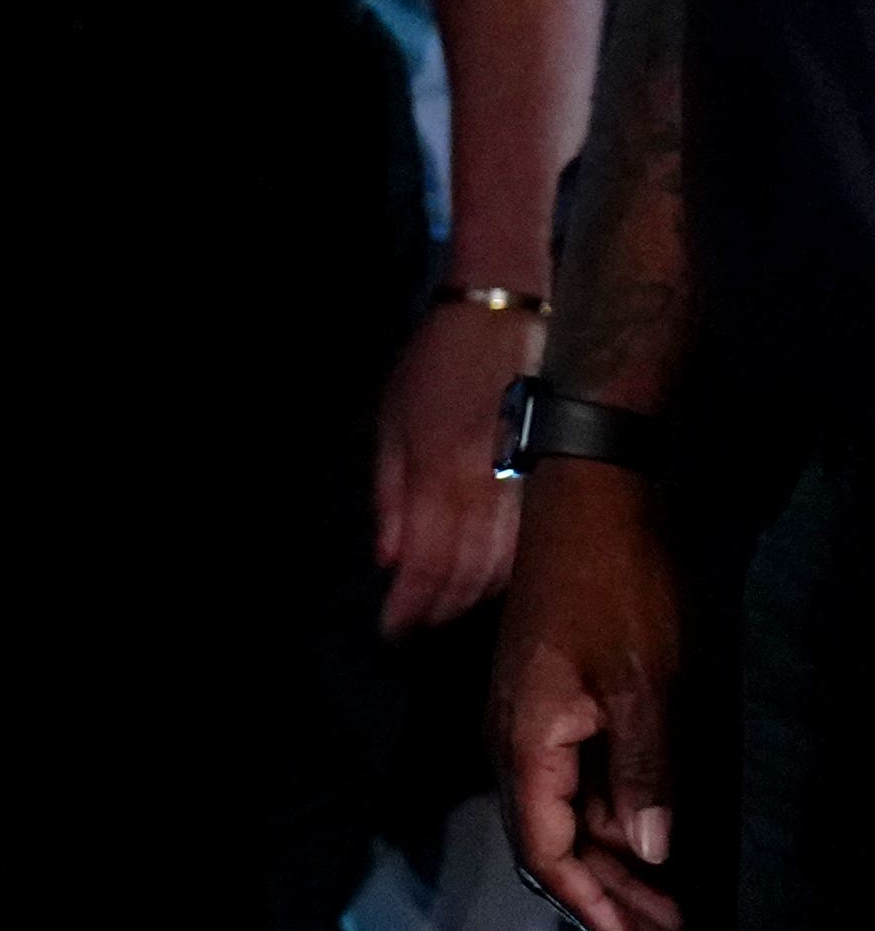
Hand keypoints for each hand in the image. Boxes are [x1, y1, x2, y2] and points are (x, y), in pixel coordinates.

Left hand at [375, 294, 535, 633]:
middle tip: (417, 629)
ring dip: (476, 600)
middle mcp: (487, 486)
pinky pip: (536, 544)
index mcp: (439, 470)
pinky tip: (496, 587)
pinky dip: (513, 574)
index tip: (394, 630)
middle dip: (440, 610)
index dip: (411, 605)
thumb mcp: (392, 417)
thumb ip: (390, 493)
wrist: (509, 316)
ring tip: (448, 617)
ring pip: (507, 567)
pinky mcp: (556, 479)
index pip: (427, 560)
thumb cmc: (440, 363)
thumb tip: (389, 560)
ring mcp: (527, 484)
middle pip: (468, 574)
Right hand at [494, 459, 682, 930]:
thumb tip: (653, 852)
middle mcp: (513, 735)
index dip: (589, 901)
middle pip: (549, 838)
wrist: (591, 507)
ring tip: (665, 899)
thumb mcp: (645, 686)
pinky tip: (648, 834)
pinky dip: (607, 817)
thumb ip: (645, 775)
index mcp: (527, 736)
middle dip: (605, 892)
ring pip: (560, 811)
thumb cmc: (618, 591)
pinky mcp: (549, 701)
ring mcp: (527, 716)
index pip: (545, 845)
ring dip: (611, 859)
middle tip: (667, 927)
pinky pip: (569, 779)